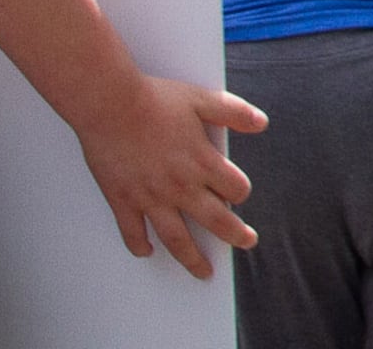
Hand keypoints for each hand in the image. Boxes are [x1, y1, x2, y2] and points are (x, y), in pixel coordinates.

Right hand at [72, 71, 260, 278]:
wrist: (110, 105)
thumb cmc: (156, 100)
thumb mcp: (203, 100)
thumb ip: (235, 112)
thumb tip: (262, 123)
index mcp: (203, 163)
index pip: (235, 189)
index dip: (241, 191)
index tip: (238, 192)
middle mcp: (180, 186)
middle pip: (215, 221)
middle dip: (235, 235)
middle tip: (247, 243)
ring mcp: (150, 197)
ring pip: (176, 238)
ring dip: (192, 258)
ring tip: (203, 272)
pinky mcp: (122, 200)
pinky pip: (132, 232)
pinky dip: (139, 245)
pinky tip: (147, 253)